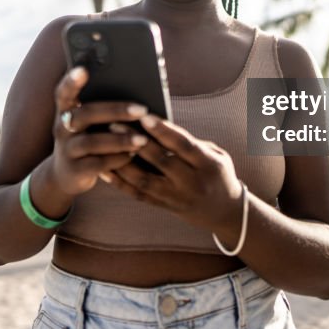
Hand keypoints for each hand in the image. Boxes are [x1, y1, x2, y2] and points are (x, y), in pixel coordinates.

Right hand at [48, 67, 150, 195]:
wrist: (66, 175)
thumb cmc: (86, 138)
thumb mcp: (87, 123)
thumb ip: (101, 107)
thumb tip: (136, 90)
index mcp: (66, 111)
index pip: (64, 92)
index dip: (71, 81)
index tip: (83, 70)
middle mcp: (62, 128)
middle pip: (85, 114)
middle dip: (115, 111)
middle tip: (141, 109)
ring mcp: (66, 150)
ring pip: (91, 142)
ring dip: (119, 140)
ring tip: (143, 139)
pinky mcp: (75, 171)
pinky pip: (97, 164)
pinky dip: (117, 160)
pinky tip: (133, 155)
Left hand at [105, 115, 242, 233]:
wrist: (225, 212)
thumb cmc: (217, 172)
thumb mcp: (215, 154)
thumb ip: (189, 142)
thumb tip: (155, 124)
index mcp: (209, 165)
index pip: (183, 145)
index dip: (164, 131)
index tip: (143, 116)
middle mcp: (193, 184)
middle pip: (161, 162)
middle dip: (136, 142)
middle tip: (114, 124)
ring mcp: (177, 198)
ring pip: (145, 181)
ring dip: (122, 162)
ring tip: (104, 144)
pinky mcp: (165, 208)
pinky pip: (139, 195)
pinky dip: (120, 182)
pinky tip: (105, 169)